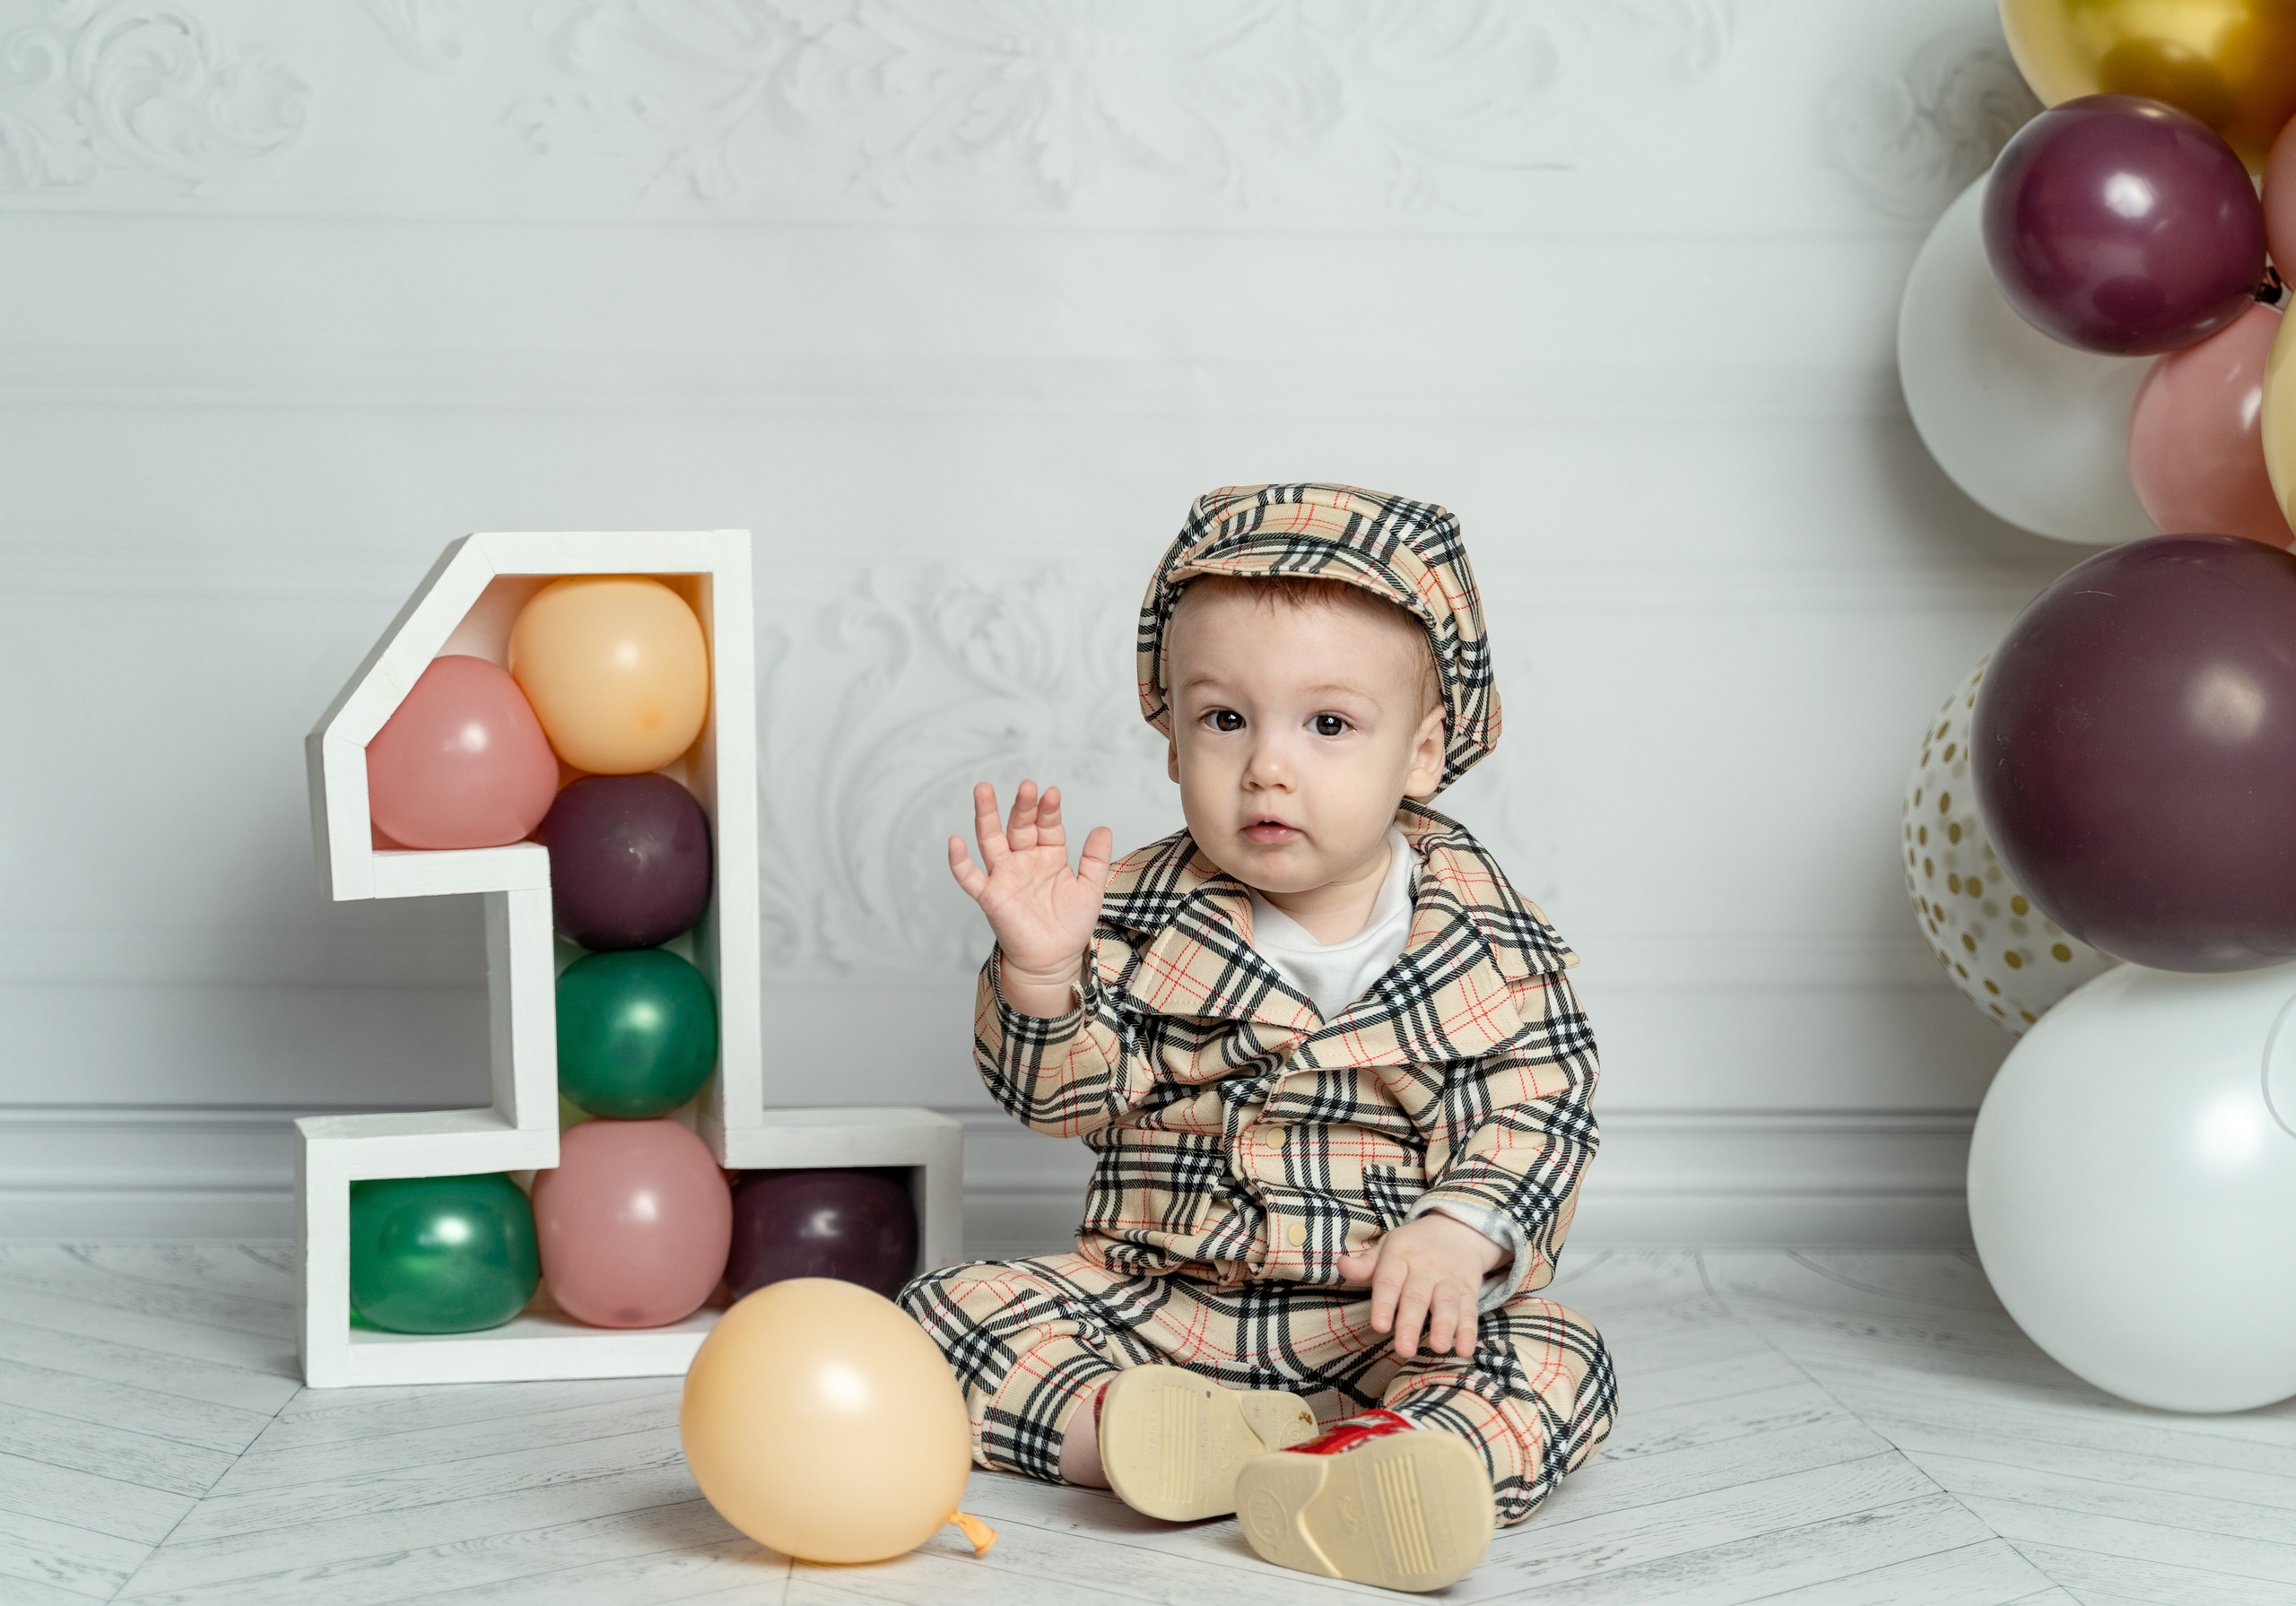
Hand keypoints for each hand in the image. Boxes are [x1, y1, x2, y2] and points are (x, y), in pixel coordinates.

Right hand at [948, 780, 1113, 1014]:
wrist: (1055, 960)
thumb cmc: (1070, 925)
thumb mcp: (1090, 888)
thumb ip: (1095, 858)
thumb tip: (1103, 827)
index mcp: (1048, 854)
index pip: (1047, 825)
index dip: (1048, 810)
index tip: (1052, 793)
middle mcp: (1024, 860)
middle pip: (1019, 825)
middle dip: (1022, 806)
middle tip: (1027, 787)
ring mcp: (1005, 875)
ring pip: (991, 840)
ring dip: (986, 815)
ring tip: (984, 790)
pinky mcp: (990, 896)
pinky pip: (970, 877)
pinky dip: (960, 861)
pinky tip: (955, 841)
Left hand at [1337, 1213, 1507, 1360]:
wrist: (1457, 1229)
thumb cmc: (1412, 1247)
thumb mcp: (1388, 1247)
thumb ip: (1366, 1264)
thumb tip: (1342, 1266)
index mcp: (1400, 1256)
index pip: (1389, 1280)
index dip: (1384, 1303)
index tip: (1379, 1326)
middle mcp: (1425, 1267)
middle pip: (1417, 1297)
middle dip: (1411, 1323)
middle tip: (1404, 1349)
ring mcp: (1448, 1279)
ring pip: (1446, 1303)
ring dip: (1444, 1326)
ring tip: (1439, 1347)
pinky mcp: (1468, 1290)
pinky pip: (1469, 1310)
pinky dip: (1469, 1331)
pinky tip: (1465, 1349)